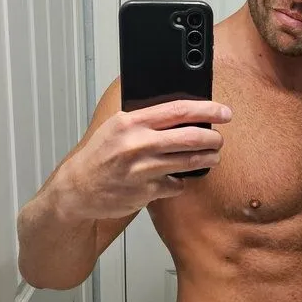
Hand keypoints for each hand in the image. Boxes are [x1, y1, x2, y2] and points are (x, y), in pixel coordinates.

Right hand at [54, 99, 231, 219]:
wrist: (78, 190)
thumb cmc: (99, 156)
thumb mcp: (116, 128)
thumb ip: (145, 119)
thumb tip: (182, 113)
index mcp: (131, 122)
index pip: (178, 110)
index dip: (206, 110)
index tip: (223, 112)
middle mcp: (137, 144)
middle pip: (190, 137)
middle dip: (212, 138)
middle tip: (219, 139)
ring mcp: (142, 170)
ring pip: (189, 162)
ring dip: (206, 160)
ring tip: (211, 157)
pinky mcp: (146, 192)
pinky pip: (176, 185)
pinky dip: (180, 182)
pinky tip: (176, 179)